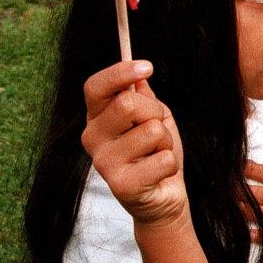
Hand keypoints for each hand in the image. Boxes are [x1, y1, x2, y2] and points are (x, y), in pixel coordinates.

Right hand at [81, 60, 187, 226]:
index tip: (147, 67)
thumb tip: (138, 74)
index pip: (94, 87)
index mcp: (97, 118)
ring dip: (165, 141)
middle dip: (154, 112)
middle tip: (156, 129)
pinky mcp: (121, 186)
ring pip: (151, 131)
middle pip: (127, 104)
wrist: (163, 195)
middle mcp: (92, 138)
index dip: (119, 73)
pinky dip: (170, 163)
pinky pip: (163, 159)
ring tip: (156, 154)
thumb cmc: (156, 151)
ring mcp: (103, 163)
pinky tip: (158, 173)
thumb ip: (142, 95)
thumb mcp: (152, 116)